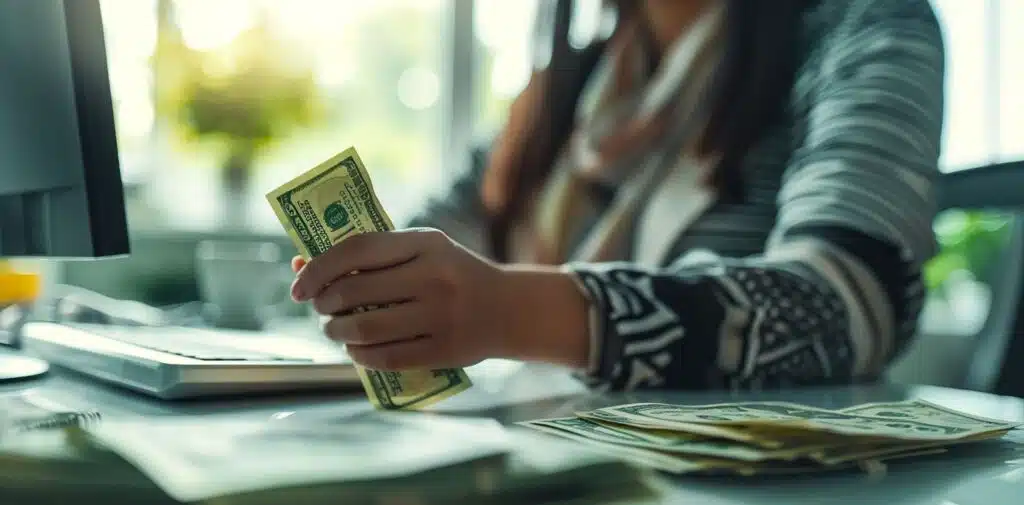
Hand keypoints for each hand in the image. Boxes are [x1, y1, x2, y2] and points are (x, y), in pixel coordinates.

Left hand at [289, 228, 591, 370]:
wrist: (509, 308)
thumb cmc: (452, 274)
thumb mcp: (421, 251)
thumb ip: (371, 256)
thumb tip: (300, 263)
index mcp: (425, 243)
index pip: (355, 250)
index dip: (318, 268)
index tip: (298, 285)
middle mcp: (433, 277)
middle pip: (353, 293)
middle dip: (323, 305)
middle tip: (320, 309)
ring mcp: (440, 315)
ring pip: (365, 329)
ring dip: (336, 333)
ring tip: (334, 331)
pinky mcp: (444, 349)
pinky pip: (386, 357)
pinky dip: (360, 356)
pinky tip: (355, 351)